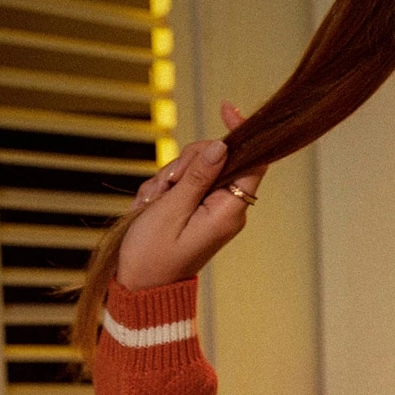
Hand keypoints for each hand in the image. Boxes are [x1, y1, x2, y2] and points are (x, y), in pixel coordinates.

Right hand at [116, 102, 267, 289]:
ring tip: (153, 205)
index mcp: (228, 212)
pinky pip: (183, 184)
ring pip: (194, 169)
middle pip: (215, 159)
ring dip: (168, 180)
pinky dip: (164, 190)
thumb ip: (196, 176)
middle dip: (183, 164)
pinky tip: (152, 207)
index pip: (253, 163)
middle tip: (163, 189)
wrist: (141, 287)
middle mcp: (227, 210)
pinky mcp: (198, 211)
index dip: (243, 133)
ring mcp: (213, 210)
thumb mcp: (170, 210)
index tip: (226, 108)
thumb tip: (222, 146)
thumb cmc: (152, 256)